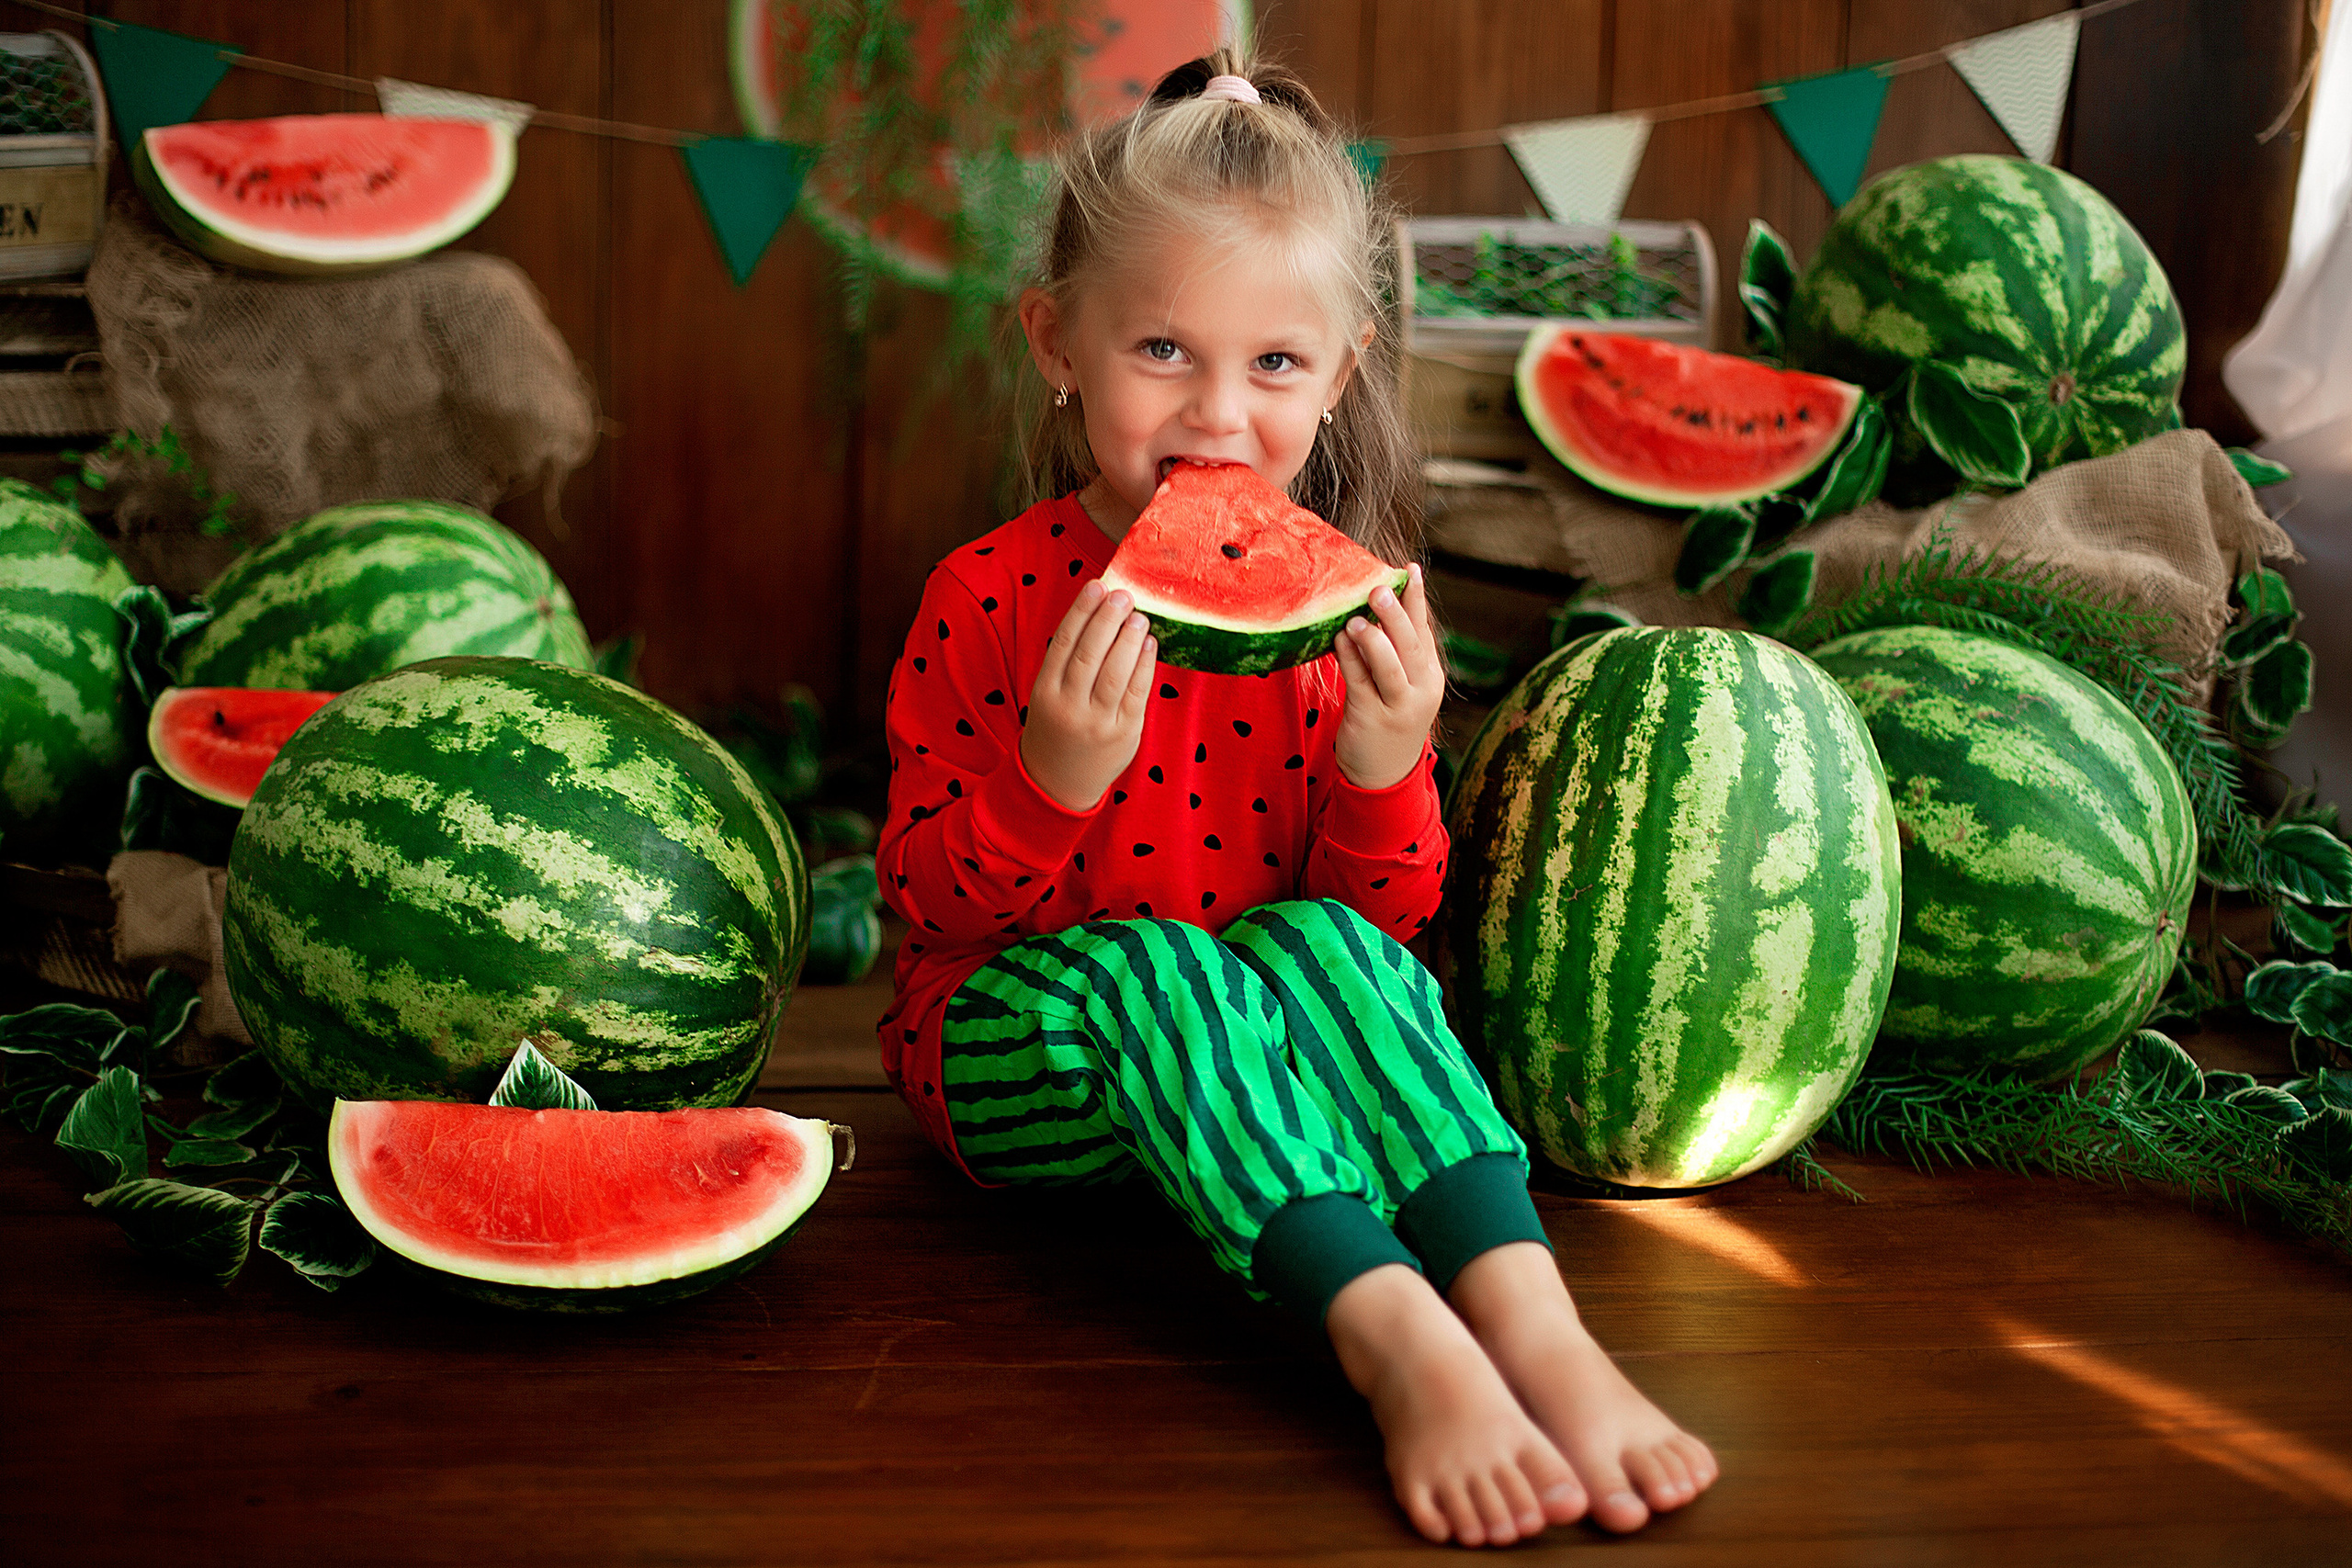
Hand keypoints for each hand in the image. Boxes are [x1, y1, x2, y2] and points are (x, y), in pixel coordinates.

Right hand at [1021, 580, 1157, 810]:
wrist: (1057, 783)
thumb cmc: (1056, 728)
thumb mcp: (1048, 695)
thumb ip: (1068, 662)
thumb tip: (1100, 614)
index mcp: (1045, 692)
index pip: (1064, 643)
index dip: (1081, 611)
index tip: (1097, 586)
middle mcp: (1069, 707)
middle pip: (1089, 654)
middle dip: (1108, 620)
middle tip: (1123, 595)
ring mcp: (1098, 722)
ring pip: (1115, 673)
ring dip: (1129, 640)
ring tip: (1139, 616)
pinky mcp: (1124, 733)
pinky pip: (1137, 693)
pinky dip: (1145, 666)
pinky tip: (1149, 644)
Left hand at [1332, 563, 1442, 791]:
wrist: (1385, 775)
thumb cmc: (1389, 719)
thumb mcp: (1401, 686)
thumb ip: (1393, 652)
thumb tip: (1372, 609)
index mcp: (1430, 675)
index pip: (1424, 631)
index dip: (1417, 599)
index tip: (1409, 569)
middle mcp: (1420, 690)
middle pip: (1410, 645)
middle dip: (1396, 614)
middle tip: (1380, 587)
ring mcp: (1398, 706)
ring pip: (1388, 665)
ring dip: (1372, 638)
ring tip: (1355, 618)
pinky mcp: (1371, 719)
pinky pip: (1358, 682)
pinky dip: (1348, 657)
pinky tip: (1338, 638)